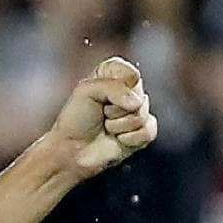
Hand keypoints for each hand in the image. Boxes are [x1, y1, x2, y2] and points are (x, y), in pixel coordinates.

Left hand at [48, 57, 157, 179]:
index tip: (98, 94)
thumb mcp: (86, 91)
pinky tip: (118, 139)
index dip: (116, 86)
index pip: (130, 73)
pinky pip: (148, 131)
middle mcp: (128, 90)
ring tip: (106, 126)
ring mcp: (138, 111)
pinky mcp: (144, 131)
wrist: (74, 149)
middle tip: (101, 113)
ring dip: (118, 125)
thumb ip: (114, 88)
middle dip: (115, 108)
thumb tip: (137, 103)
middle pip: (138, 94)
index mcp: (113, 73)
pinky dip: (129, 139)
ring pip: (141, 114)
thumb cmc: (76, 118)